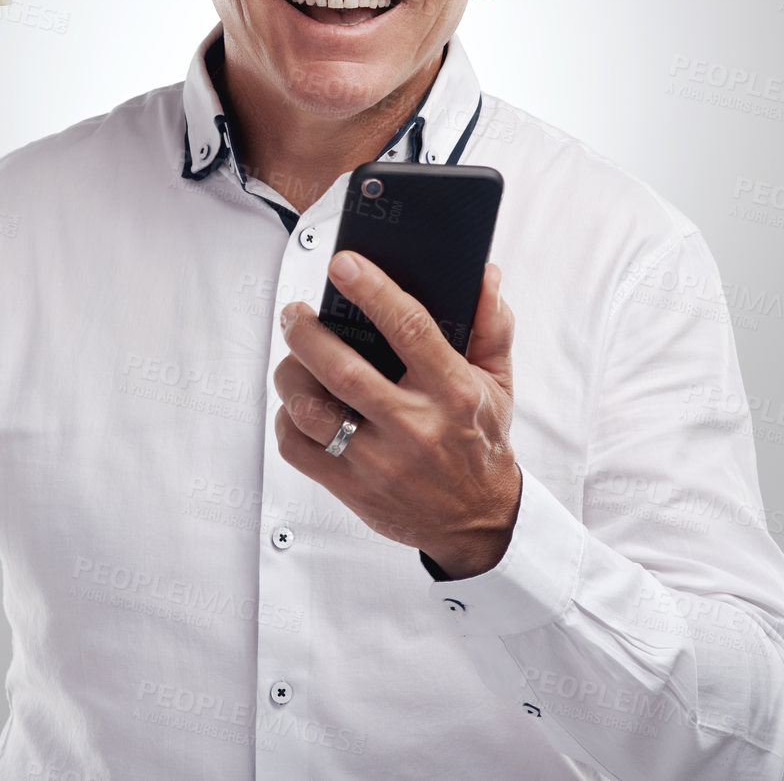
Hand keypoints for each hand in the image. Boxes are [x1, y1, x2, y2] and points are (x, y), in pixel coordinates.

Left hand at [274, 252, 521, 578]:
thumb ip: (492, 327)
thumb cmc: (480, 442)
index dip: (373, 291)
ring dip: (289, 375)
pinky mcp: (352, 489)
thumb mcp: (498, 384)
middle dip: (306, 333)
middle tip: (296, 313)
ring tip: (293, 357)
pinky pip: (297, 449)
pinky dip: (286, 419)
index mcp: (452, 392)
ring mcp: (379, 462)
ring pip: (310, 410)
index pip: (410, 329)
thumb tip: (485, 278)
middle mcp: (414, 427)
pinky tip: (298, 404)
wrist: (478, 520)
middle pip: (342, 370)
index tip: (345, 264)